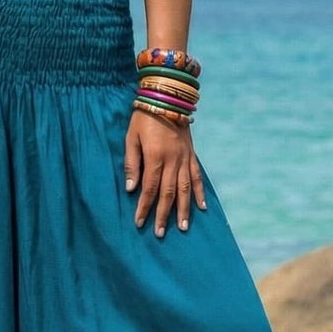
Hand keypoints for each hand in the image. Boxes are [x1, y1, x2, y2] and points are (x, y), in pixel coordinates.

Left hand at [125, 109, 206, 235]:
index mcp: (155, 157)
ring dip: (184, 210)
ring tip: (183, 227)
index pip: (149, 189)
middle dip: (163, 215)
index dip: (144, 207)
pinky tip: (201, 207)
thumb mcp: (131, 138)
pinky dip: (199, 193)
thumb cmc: (143, 117)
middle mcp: (172, 160)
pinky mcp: (191, 155)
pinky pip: (196, 177)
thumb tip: (131, 189)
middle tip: (159, 233)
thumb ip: (131, 164)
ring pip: (185, 189)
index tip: (140, 223)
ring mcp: (184, 158)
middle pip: (168, 193)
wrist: (168, 98)